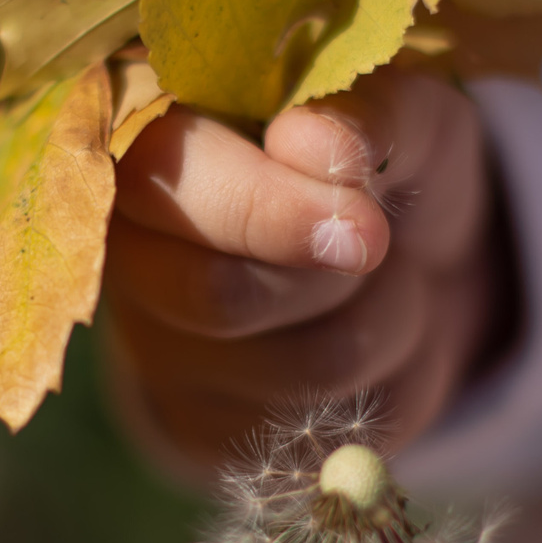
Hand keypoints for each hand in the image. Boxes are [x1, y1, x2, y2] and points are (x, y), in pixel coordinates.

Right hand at [105, 69, 508, 472]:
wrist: (413, 272)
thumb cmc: (386, 173)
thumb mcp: (410, 116)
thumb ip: (371, 112)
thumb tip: (307, 138)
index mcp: (148, 144)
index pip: (161, 180)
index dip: (261, 207)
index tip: (365, 222)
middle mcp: (128, 252)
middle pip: (218, 296)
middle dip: (335, 273)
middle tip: (380, 237)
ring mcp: (159, 352)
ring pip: (297, 366)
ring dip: (381, 320)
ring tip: (389, 277)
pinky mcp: (209, 430)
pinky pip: (325, 428)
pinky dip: (387, 380)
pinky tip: (370, 332)